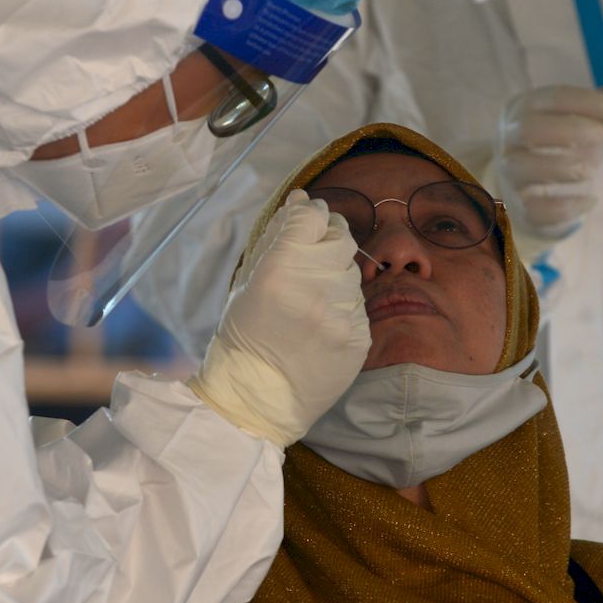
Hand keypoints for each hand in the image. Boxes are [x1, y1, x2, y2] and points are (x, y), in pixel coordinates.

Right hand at [187, 190, 370, 448]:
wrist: (258, 399)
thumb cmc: (243, 338)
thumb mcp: (246, 284)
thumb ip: (275, 241)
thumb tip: (298, 202)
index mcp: (279, 270)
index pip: (312, 216)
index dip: (309, 212)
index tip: (306, 219)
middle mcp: (315, 287)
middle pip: (341, 237)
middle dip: (328, 237)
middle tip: (312, 255)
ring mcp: (342, 314)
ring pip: (351, 272)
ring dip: (335, 276)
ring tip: (310, 302)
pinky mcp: (359, 337)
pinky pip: (358, 306)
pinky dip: (342, 308)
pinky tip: (319, 327)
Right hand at [497, 75, 602, 237]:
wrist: (526, 185)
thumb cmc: (559, 141)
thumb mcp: (578, 114)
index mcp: (525, 109)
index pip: (555, 98)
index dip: (591, 103)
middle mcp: (509, 140)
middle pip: (527, 128)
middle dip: (569, 130)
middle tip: (602, 136)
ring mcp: (509, 175)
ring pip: (520, 167)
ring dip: (560, 166)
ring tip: (590, 170)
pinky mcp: (518, 207)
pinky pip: (532, 209)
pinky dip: (563, 207)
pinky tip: (589, 201)